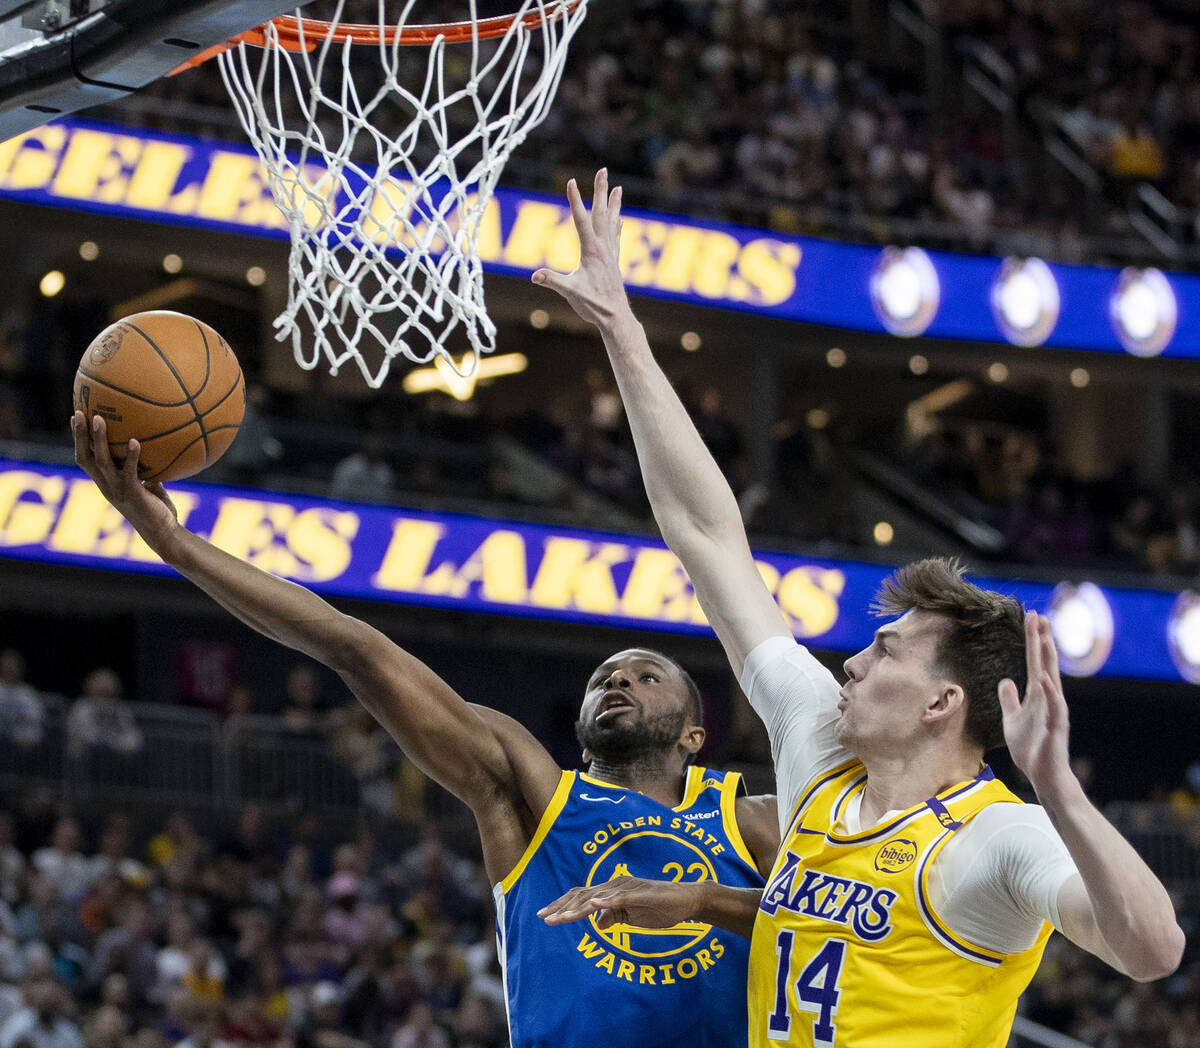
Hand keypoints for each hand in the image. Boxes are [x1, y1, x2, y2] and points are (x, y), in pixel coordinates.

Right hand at [71, 411, 179, 544]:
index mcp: (106, 483)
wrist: (164, 534)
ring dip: (98, 439)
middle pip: (85, 457)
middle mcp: (106, 485)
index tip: (76, 418)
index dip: (79, 440)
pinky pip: (129, 471)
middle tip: (79, 412)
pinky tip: (135, 440)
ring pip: (101, 460)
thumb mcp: (150, 486)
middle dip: (80, 435)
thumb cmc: (158, 510)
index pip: (86, 458)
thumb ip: (147, 471)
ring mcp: (117, 490)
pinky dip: (131, 455)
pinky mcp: (132, 493)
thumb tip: (156, 451)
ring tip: (99, 418)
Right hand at [531, 168, 629, 328]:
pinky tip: (619, 218)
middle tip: (603, 170)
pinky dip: (617, 223)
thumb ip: (553, 281)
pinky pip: (616, 236)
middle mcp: (603, 247)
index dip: (575, 200)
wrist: (615, 317)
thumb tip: (535, 276)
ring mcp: (610, 253)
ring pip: (612, 221)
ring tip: (618, 187)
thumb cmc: (593, 305)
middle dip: (601, 190)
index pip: (581, 220)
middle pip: (601, 213)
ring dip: (613, 203)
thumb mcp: (570, 293)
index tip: (572, 181)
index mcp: (591, 251)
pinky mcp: (614, 261)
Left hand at [537, 876, 702, 929]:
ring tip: (560, 918)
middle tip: (542, 917)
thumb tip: (598, 923)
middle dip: (561, 906)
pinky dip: (606, 900)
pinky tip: (593, 905)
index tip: (545, 916)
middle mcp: (616, 886)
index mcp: (612, 891)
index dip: (562, 905)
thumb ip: (615, 916)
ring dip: (577, 908)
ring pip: (597, 897)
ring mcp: (628, 888)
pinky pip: (620, 897)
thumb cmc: (660, 908)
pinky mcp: (641, 893)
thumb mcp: (632, 917)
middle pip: (583, 895)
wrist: (686, 901)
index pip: (581, 897)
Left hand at [998, 610, 1071, 792]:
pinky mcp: (1056, 728)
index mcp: (1037, 695)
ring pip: (1052, 680)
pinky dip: (1051, 694)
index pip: (1034, 662)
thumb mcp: (1013, 719)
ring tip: (1045, 638)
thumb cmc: (1031, 748)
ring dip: (1049, 660)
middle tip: (1039, 616)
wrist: (1044, 776)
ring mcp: (1053, 711)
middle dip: (1041, 640)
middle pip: (1044, 664)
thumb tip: (1005, 680)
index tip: (1032, 618)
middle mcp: (1048, 699)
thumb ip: (1009, 699)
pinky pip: (1054, 708)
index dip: (1032, 641)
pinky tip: (1046, 680)